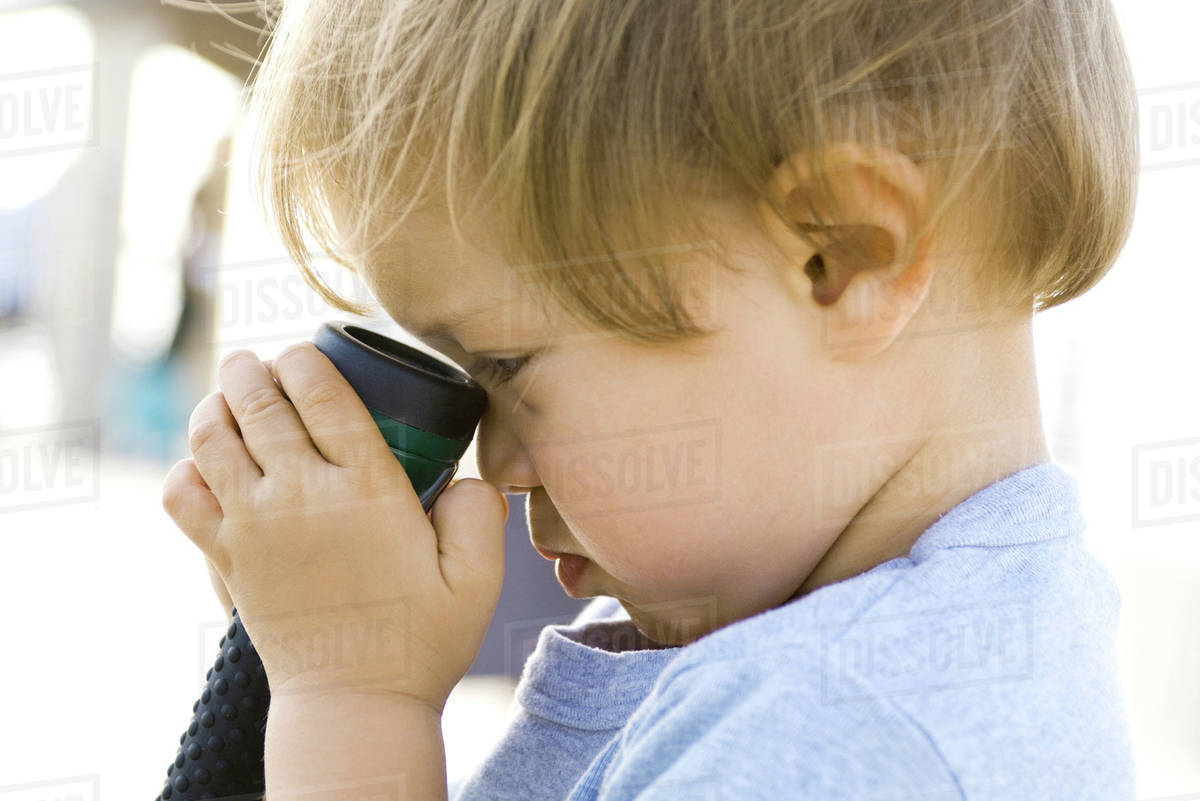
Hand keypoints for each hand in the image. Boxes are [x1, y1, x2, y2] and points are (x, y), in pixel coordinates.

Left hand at [161, 342, 507, 710]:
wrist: (354, 703)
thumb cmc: (421, 640)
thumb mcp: (479, 578)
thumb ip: (480, 514)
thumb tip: (467, 477)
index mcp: (366, 488)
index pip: (321, 394)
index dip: (304, 359)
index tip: (304, 352)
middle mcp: (302, 495)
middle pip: (257, 401)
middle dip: (251, 367)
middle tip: (258, 360)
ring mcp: (255, 525)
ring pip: (212, 437)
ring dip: (215, 404)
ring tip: (228, 397)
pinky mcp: (227, 558)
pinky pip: (183, 496)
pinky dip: (186, 470)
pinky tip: (206, 467)